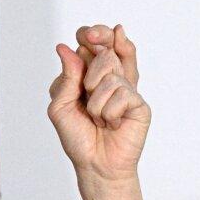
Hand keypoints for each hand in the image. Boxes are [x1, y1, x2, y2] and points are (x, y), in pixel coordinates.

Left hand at [48, 23, 148, 188]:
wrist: (94, 165)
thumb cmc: (78, 137)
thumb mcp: (60, 107)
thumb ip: (65, 78)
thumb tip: (66, 48)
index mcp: (89, 73)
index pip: (93, 41)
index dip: (92, 34)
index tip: (87, 36)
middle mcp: (109, 77)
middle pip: (106, 50)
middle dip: (94, 62)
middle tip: (88, 83)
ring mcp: (126, 89)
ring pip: (110, 73)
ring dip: (96, 101)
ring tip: (98, 119)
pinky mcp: (138, 103)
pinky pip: (122, 93)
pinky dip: (109, 112)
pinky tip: (112, 124)